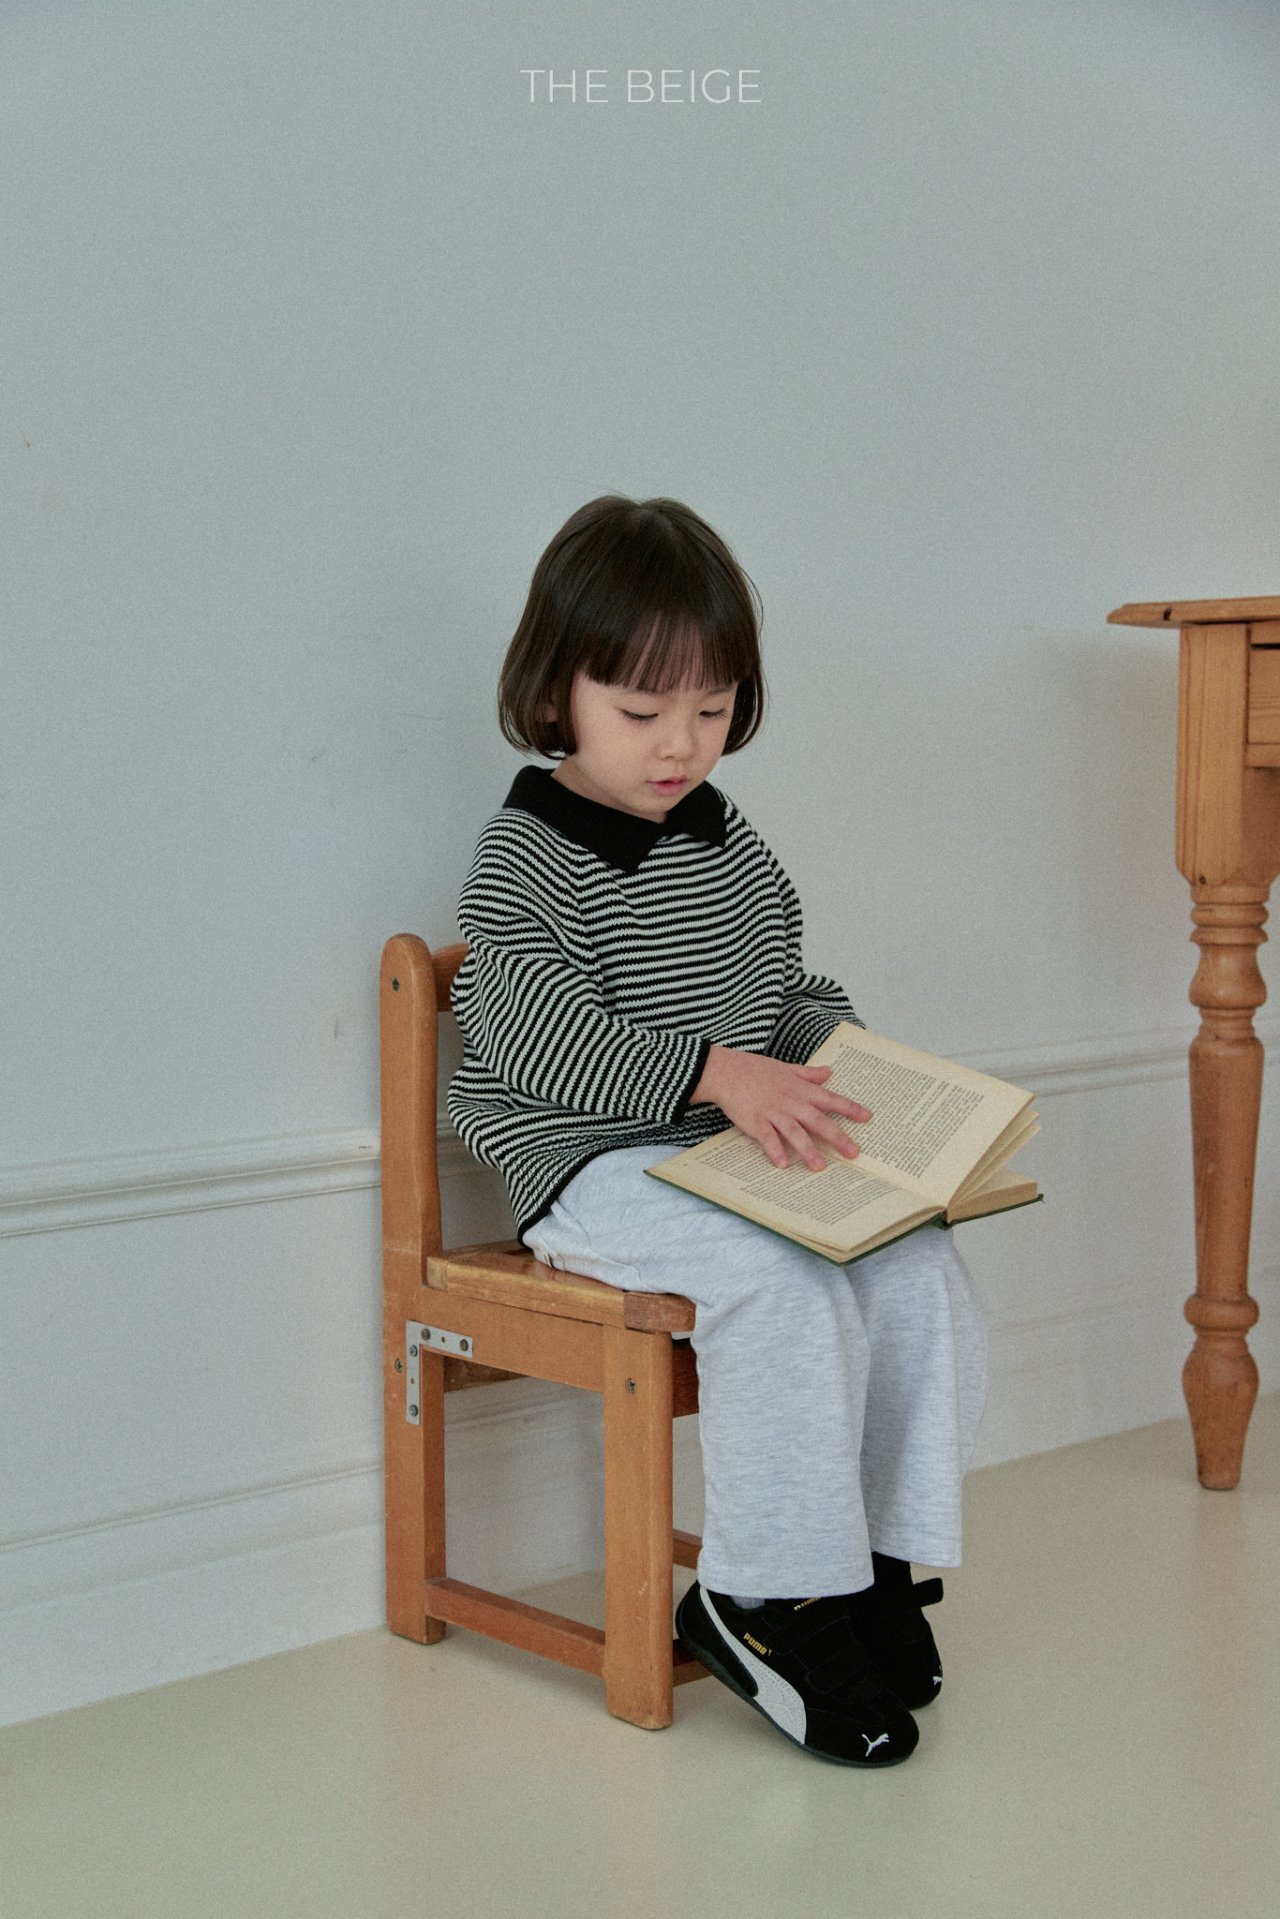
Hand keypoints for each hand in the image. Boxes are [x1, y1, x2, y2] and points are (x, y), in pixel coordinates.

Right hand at [691, 1046, 871, 1170]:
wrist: (726, 1071)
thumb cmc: (756, 1069)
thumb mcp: (786, 1068)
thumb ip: (808, 1073)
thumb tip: (829, 1072)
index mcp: (800, 1089)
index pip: (830, 1099)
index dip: (849, 1108)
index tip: (867, 1117)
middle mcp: (790, 1102)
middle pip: (818, 1121)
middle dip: (837, 1137)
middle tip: (853, 1153)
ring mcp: (773, 1112)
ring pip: (795, 1132)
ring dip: (808, 1149)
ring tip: (820, 1166)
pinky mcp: (755, 1122)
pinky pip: (767, 1138)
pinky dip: (774, 1150)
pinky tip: (783, 1164)